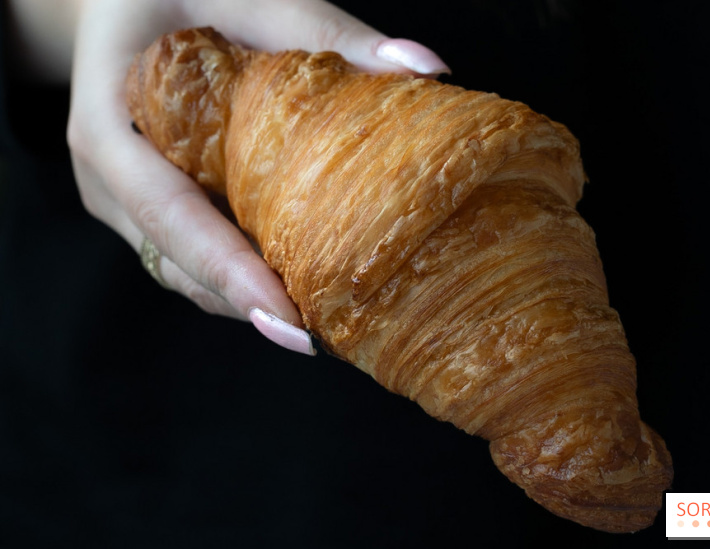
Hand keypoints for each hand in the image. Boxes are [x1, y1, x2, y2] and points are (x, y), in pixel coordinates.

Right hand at [22, 0, 448, 354]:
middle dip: (247, 303)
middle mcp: (107, 177)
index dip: (228, 272)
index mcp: (109, 127)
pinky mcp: (147, 203)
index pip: (168, 214)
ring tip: (317, 321)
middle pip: (176, 261)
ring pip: (182, 270)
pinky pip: (189, 252)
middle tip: (322, 335)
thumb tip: (422, 68)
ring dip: (244, 297)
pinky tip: (289, 278)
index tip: (288, 319)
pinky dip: (237, 272)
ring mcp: (121, 198)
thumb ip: (320, 30)